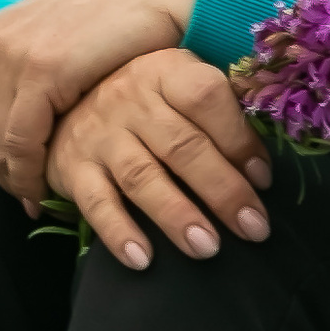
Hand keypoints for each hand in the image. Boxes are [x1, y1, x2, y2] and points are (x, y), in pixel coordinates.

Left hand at [0, 0, 211, 205]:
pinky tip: (49, 187)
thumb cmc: (124, 11)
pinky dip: (30, 171)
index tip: (6, 174)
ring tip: (38, 198)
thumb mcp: (62, 38)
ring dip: (14, 177)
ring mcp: (14, 54)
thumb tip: (28, 114)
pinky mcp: (43, 70)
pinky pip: (21, 140)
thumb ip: (36, 69)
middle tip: (25, 196)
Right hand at [45, 49, 272, 269]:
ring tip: (207, 248)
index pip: (205, 97)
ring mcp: (98, 134)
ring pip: (142, 177)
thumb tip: (262, 168)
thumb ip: (218, 113)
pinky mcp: (72, 167)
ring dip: (176, 215)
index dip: (238, 139)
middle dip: (222, 191)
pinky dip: (118, 232)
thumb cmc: (145, 99)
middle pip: (182, 146)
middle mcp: (129, 99)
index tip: (264, 179)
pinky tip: (142, 259)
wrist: (66, 99)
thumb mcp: (179, 84)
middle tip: (253, 228)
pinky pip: (95, 202)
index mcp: (165, 71)